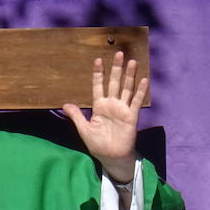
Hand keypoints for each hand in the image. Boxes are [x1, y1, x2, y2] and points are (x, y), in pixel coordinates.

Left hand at [62, 51, 145, 181]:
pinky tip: (144, 79)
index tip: (98, 60)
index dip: (98, 74)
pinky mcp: (131, 116)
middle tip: (118, 52)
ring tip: (132, 61)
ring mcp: (123, 109)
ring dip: (129, 75)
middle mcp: (112, 105)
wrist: (111, 157)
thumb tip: (65, 104)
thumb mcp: (84, 129)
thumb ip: (77, 116)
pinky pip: (136, 102)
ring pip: (127, 88)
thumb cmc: (98, 144)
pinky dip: (140, 91)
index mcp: (100, 107)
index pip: (98, 86)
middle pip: (114, 83)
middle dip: (116, 68)